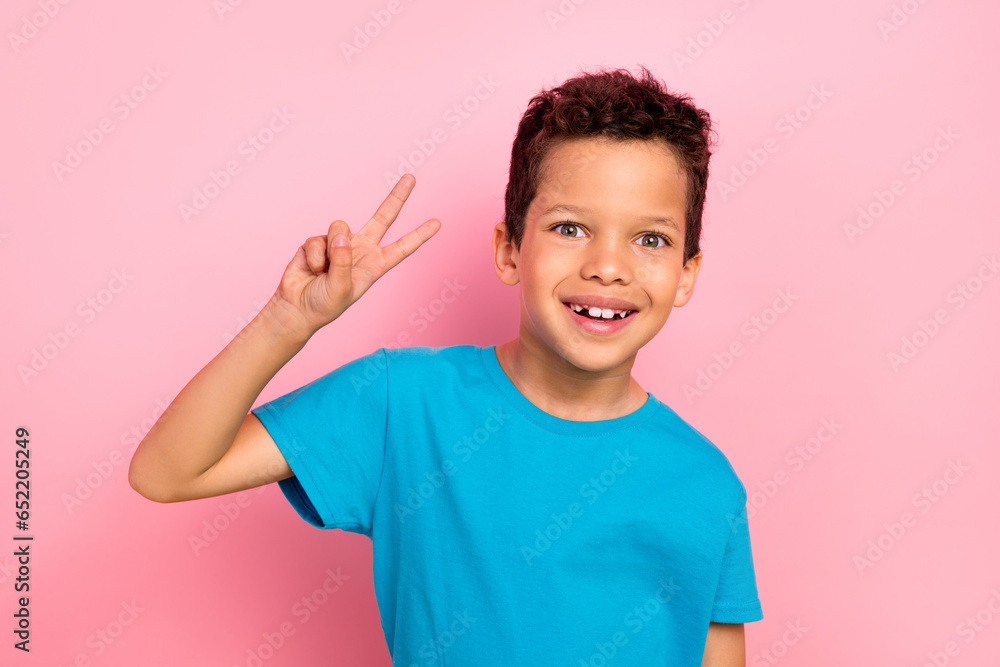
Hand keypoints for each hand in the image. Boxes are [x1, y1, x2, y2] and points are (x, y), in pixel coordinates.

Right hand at [269, 174, 440, 337]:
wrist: (296, 307)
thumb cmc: (323, 305)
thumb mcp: (340, 289)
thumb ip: (343, 261)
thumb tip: (341, 235)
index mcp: (374, 265)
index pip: (402, 248)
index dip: (419, 235)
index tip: (437, 223)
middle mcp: (361, 250)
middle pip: (383, 218)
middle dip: (397, 197)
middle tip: (411, 177)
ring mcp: (339, 243)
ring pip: (340, 227)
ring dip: (329, 250)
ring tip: (322, 271)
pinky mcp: (318, 241)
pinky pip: (316, 239)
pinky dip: (313, 256)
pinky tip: (311, 269)